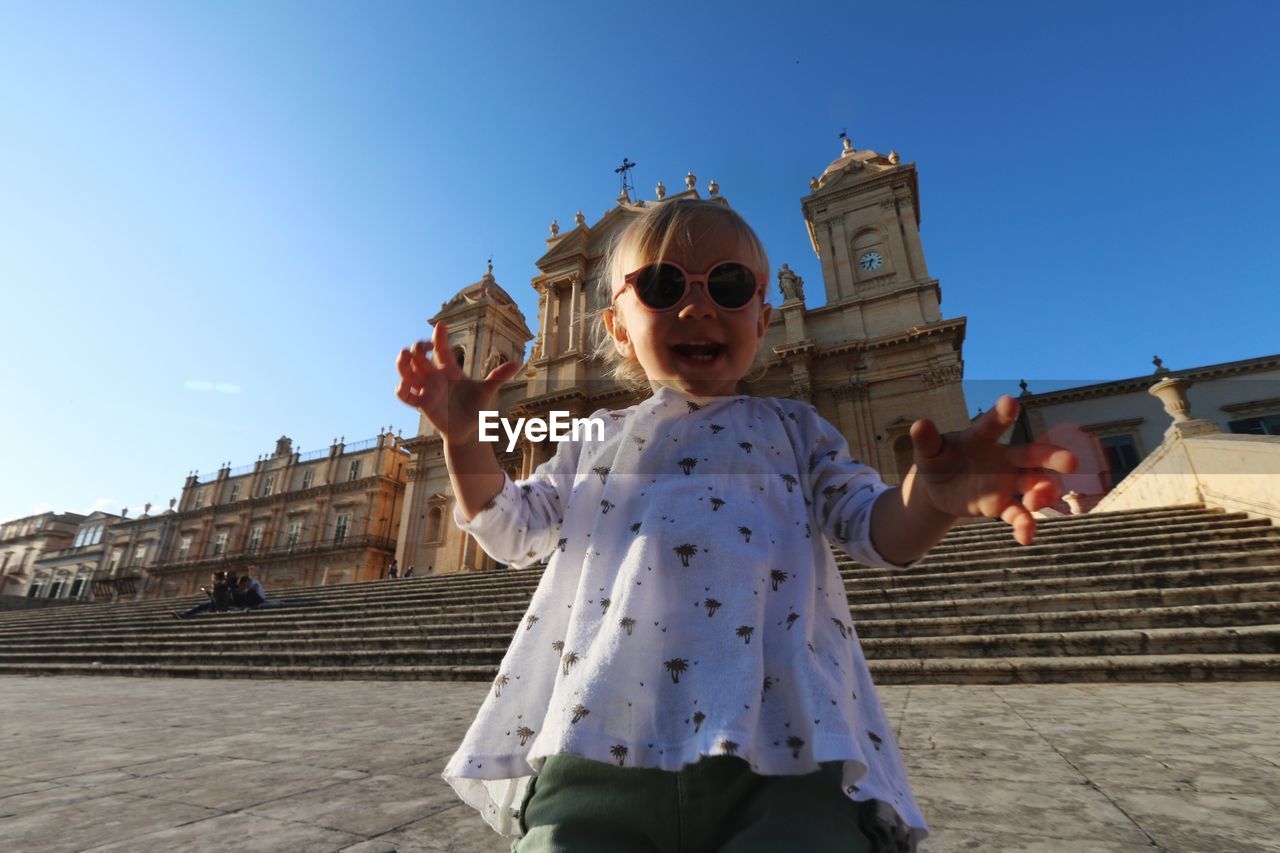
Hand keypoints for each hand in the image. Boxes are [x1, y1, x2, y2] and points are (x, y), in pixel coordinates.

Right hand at [395, 321, 522, 444]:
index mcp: (450, 369)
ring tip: (404, 354)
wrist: (468, 430)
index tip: (441, 325)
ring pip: (407, 371)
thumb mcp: (487, 390)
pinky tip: (403, 385)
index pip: (441, 348)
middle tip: (423, 347)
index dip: (439, 335)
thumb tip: (518, 363)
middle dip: (417, 347)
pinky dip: (401, 390)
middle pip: (419, 355)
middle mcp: (436, 376)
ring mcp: (427, 389)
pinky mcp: (422, 404)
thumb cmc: (476, 407)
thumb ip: (499, 376)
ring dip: (402, 362)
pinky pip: (405, 396)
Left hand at [908, 395, 1076, 544]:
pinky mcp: (1003, 505)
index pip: (993, 424)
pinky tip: (1026, 538)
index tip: (1011, 402)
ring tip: (1041, 500)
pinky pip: (1018, 515)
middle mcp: (1002, 458)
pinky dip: (1024, 526)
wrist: (940, 487)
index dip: (1002, 414)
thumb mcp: (928, 452)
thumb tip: (919, 424)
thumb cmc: (938, 460)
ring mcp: (1006, 482)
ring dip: (1044, 492)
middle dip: (1052, 457)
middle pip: (1031, 454)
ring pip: (1034, 484)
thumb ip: (926, 440)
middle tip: (1071, 461)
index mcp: (981, 438)